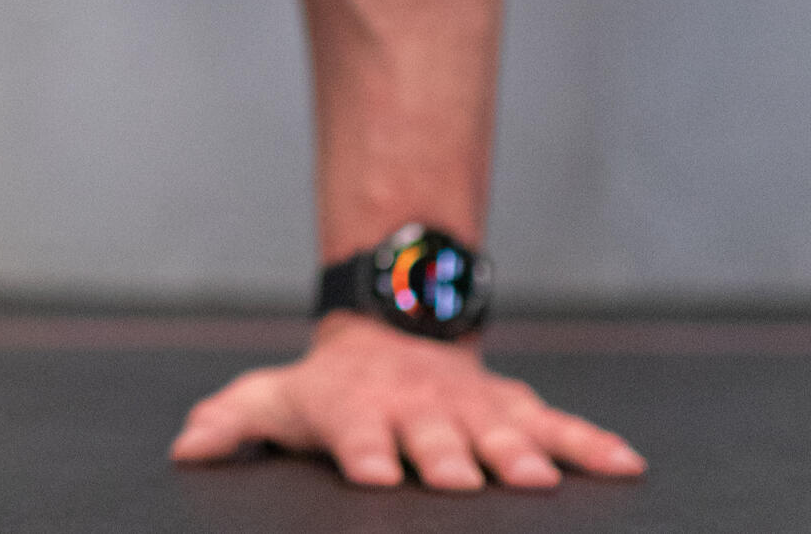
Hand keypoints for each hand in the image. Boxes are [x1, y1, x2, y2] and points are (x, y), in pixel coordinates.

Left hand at [170, 313, 647, 490]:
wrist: (392, 330)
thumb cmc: (328, 386)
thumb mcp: (275, 395)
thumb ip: (231, 421)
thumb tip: (184, 447)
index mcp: (361, 415)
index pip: (359, 438)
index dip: (366, 456)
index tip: (374, 475)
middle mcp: (420, 414)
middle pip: (436, 441)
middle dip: (449, 460)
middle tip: (461, 480)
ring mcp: (471, 412)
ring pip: (501, 433)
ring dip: (520, 454)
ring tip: (539, 478)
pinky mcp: (514, 410)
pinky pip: (559, 425)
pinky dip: (592, 443)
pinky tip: (626, 464)